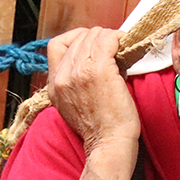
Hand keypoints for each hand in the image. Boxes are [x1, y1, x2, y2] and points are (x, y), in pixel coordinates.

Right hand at [47, 28, 139, 154]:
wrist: (109, 144)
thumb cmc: (101, 129)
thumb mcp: (74, 104)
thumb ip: (75, 82)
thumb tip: (96, 58)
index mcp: (54, 86)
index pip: (56, 45)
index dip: (76, 40)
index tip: (92, 46)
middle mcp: (62, 77)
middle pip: (78, 37)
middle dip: (97, 39)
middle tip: (113, 49)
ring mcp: (78, 72)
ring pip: (93, 35)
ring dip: (109, 38)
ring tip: (120, 50)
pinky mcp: (98, 70)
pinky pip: (107, 40)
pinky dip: (118, 39)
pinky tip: (125, 48)